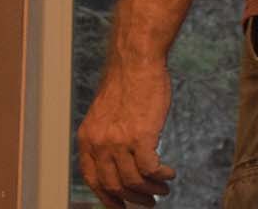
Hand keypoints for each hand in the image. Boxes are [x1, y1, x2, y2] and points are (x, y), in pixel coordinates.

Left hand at [76, 58, 175, 207]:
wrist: (135, 62)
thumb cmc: (127, 83)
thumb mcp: (105, 114)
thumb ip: (106, 137)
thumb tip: (118, 159)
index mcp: (87, 140)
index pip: (93, 179)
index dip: (107, 197)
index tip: (120, 205)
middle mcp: (99, 144)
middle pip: (114, 185)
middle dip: (133, 199)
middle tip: (148, 202)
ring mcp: (119, 142)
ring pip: (134, 181)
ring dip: (151, 190)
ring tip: (163, 189)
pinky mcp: (142, 136)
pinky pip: (151, 168)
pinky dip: (161, 176)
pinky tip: (169, 173)